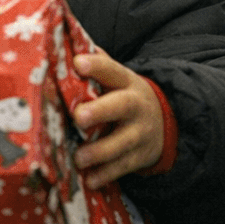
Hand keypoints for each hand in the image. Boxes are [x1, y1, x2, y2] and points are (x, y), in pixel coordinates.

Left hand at [70, 48, 164, 189]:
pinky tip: (90, 181)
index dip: (96, 66)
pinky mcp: (141, 156)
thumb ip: (94, 66)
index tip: (78, 64)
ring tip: (79, 158)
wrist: (164, 122)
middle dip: (100, 111)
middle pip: (121, 106)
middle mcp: (135, 105)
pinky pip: (124, 167)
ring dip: (100, 152)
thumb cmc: (121, 95)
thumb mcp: (115, 79)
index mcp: (124, 81)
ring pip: (122, 142)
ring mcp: (140, 132)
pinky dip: (106, 175)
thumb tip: (61, 42)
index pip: (111, 69)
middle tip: (79, 117)